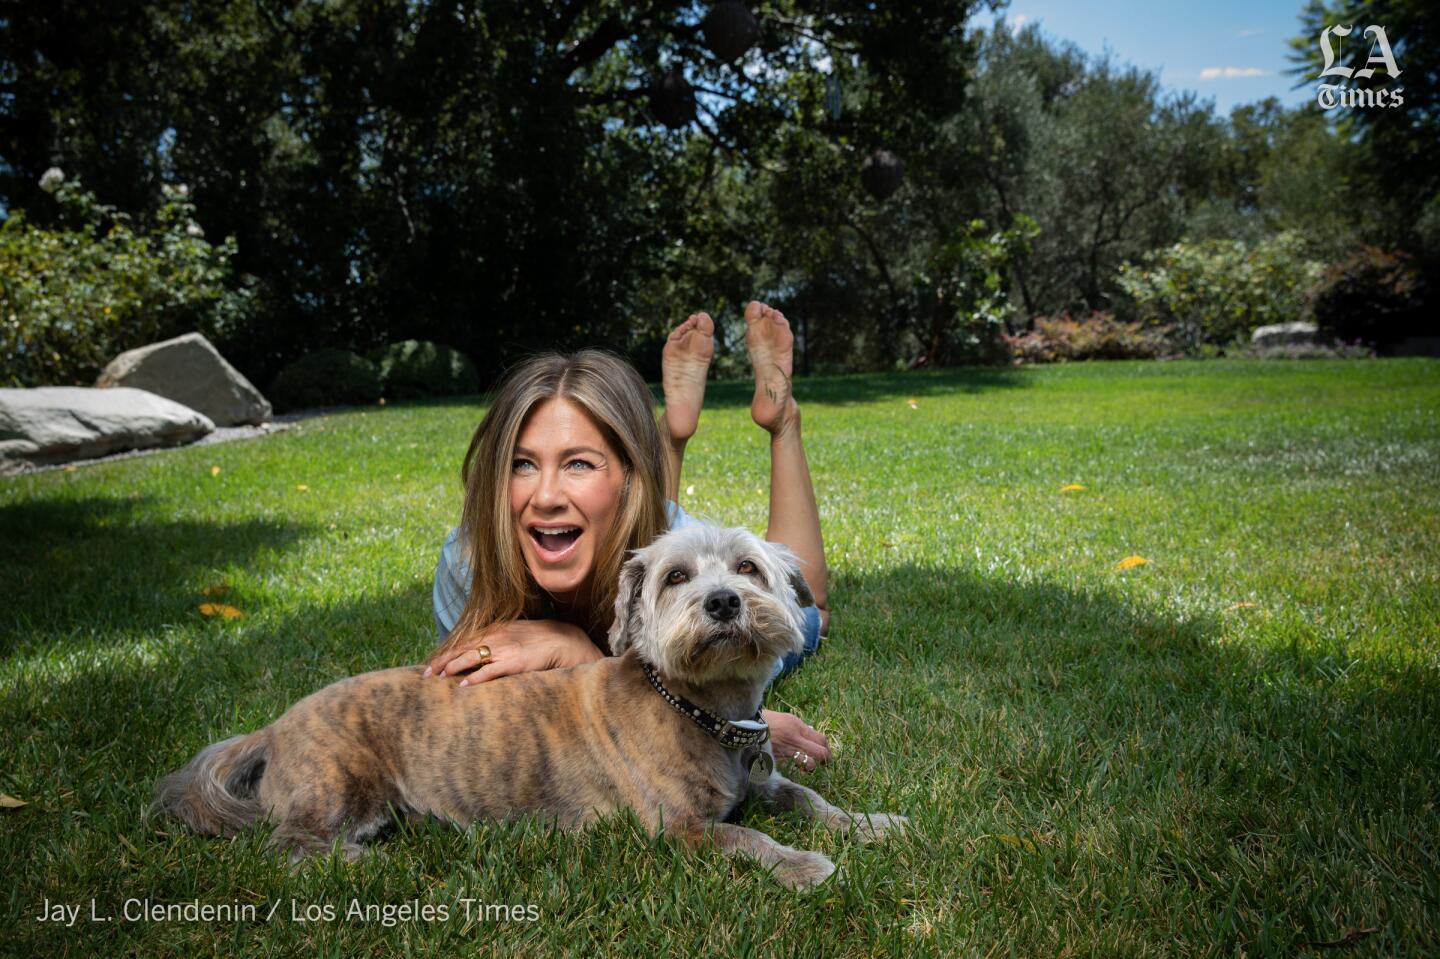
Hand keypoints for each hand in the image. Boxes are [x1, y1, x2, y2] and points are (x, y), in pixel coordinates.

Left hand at [424, 620, 603, 685]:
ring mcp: (505, 649)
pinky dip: (474, 678)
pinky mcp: (514, 662)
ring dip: (451, 668)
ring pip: (471, 657)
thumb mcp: (516, 633)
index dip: (447, 651)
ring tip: (437, 678)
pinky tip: (463, 685)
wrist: (565, 640)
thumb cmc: (541, 640)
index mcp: (496, 629)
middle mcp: (497, 636)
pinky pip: (490, 671)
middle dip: (442, 660)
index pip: (465, 640)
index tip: (433, 662)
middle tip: (426, 674)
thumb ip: (499, 639)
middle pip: (462, 648)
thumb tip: (481, 651)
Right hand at [764, 708, 829, 772]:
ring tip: (808, 767)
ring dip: (811, 767)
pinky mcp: (777, 761)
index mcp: (797, 727)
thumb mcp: (786, 719)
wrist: (745, 726)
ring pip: (809, 764)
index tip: (827, 754)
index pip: (821, 740)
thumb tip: (812, 736)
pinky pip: (793, 768)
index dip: (827, 749)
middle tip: (824, 763)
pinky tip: (793, 768)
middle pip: (820, 753)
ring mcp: (786, 752)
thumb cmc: (767, 721)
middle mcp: (795, 739)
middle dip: (825, 760)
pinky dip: (795, 769)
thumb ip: (801, 728)